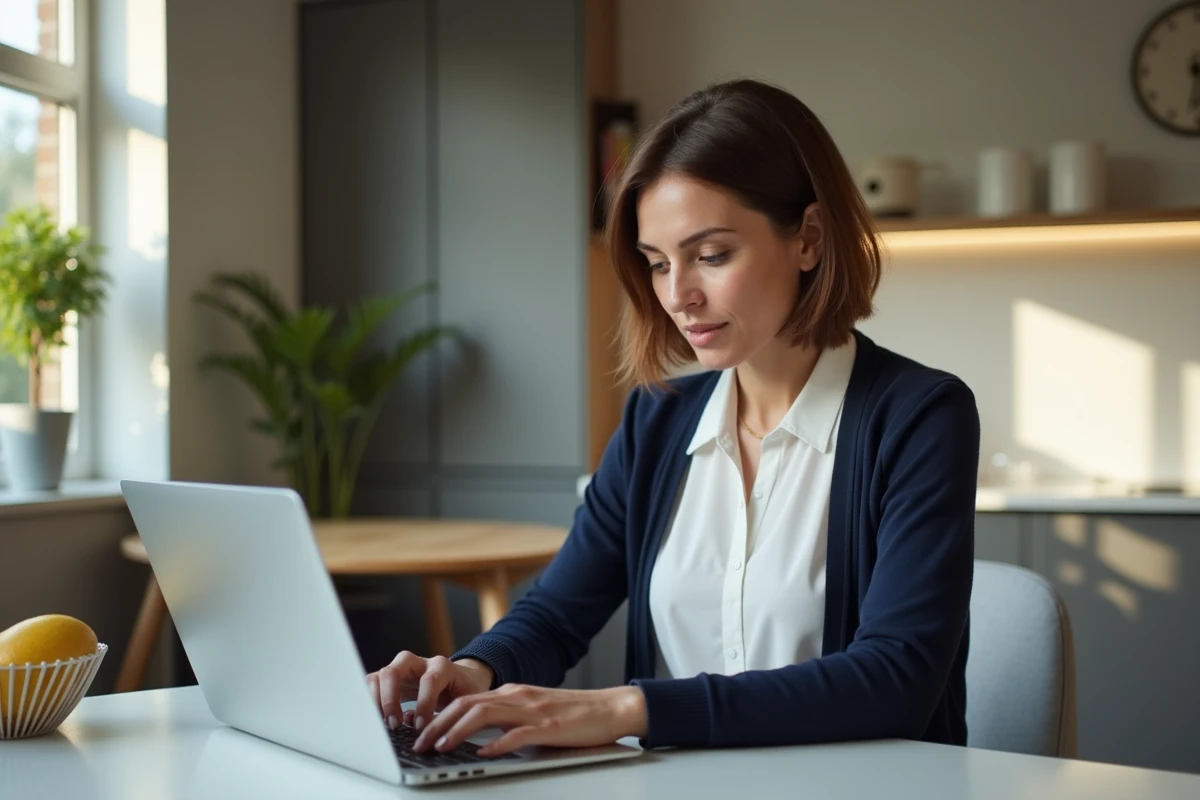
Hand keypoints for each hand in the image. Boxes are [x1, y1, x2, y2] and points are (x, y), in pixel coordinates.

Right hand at [366, 652, 493, 731]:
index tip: (422, 727)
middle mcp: (417, 663)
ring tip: (384, 725)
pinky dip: (370, 702)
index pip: (429, 680)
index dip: (424, 703)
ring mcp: (399, 668)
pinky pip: (371, 684)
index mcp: (441, 666)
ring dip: (376, 702)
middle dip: (390, 699)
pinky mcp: (388, 678)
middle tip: (395, 725)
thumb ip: (457, 713)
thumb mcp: (467, 700)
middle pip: (394, 671)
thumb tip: (441, 734)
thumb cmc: (462, 691)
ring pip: (378, 676)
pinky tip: (377, 721)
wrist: (457, 679)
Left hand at [412, 683, 647, 757]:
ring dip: (457, 732)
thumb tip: (478, 736)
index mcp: (512, 692)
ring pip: (484, 714)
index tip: (421, 732)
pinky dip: (496, 744)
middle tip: (419, 743)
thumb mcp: (533, 710)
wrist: (610, 708)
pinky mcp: (548, 727)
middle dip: (437, 724)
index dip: (439, 715)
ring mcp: (532, 710)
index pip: (465, 700)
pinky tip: (483, 753)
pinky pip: (516, 734)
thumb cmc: (574, 714)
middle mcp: (517, 696)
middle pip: (466, 705)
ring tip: (440, 747)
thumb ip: (508, 718)